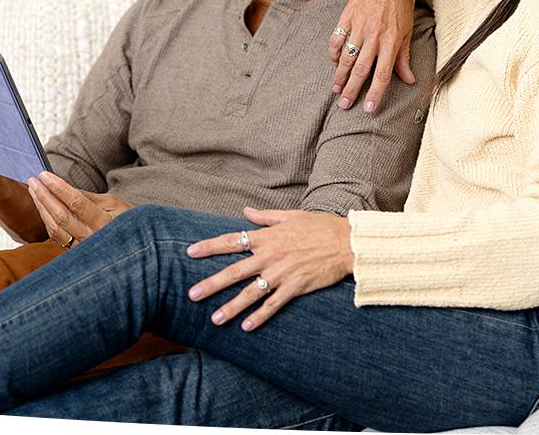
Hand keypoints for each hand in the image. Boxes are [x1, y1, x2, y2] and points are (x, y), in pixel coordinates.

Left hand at [27, 172, 131, 246]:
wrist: (136, 247)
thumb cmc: (129, 221)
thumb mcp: (115, 204)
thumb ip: (90, 197)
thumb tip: (64, 188)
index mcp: (106, 223)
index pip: (77, 203)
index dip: (58, 188)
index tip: (45, 175)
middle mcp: (93, 237)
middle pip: (61, 215)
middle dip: (44, 196)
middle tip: (33, 180)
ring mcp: (83, 248)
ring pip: (54, 227)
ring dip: (41, 207)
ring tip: (34, 190)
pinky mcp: (75, 253)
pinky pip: (55, 236)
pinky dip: (46, 220)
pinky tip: (41, 207)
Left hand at [186, 207, 354, 331]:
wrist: (348, 242)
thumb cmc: (322, 227)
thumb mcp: (293, 216)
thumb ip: (266, 216)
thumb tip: (246, 211)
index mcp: (269, 237)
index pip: (233, 241)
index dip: (210, 246)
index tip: (190, 252)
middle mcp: (271, 256)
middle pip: (235, 271)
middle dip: (212, 284)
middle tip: (191, 294)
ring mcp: (283, 273)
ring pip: (251, 293)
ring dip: (231, 307)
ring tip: (215, 319)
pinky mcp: (296, 287)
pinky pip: (274, 304)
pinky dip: (260, 316)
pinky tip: (246, 327)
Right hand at [330, 0, 417, 113]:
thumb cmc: (401, 2)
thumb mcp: (407, 29)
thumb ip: (404, 56)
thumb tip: (408, 80)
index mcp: (392, 40)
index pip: (382, 74)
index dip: (375, 93)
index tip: (369, 109)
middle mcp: (374, 35)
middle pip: (361, 69)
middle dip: (352, 89)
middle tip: (344, 105)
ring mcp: (358, 25)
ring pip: (347, 56)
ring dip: (340, 75)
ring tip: (336, 89)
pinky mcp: (347, 16)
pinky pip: (337, 39)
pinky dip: (334, 52)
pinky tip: (334, 62)